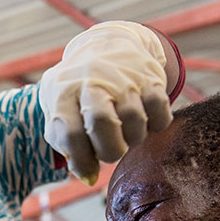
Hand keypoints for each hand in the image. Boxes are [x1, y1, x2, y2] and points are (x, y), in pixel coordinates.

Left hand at [39, 21, 172, 184]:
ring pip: (135, 121)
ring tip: (125, 131)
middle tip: (110, 150)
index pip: (70, 134)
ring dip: (133, 138)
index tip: (87, 171)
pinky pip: (160, 114)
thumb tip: (88, 176)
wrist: (106, 44)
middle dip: (109, 150)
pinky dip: (156, 125)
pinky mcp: (150, 78)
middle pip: (103, 123)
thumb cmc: (78, 90)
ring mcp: (123, 78)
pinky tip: (144, 119)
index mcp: (63, 92)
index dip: (81, 161)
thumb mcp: (59, 109)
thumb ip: (66, 143)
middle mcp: (92, 81)